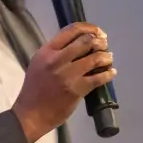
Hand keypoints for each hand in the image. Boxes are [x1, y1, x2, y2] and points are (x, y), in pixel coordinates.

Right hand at [13, 23, 115, 142]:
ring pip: (95, 58)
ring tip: (109, 58)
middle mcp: (57, 60)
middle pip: (86, 42)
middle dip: (100, 42)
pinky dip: (108, 73)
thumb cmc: (35, 89)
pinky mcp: (77, 89)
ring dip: (106, 57)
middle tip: (104, 45)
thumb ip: (56, 52)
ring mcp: (68, 75)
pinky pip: (98, 78)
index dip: (89, 28)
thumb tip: (78, 43)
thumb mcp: (39, 63)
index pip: (71, 30)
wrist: (31, 114)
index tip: (97, 32)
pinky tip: (111, 72)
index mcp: (47, 51)